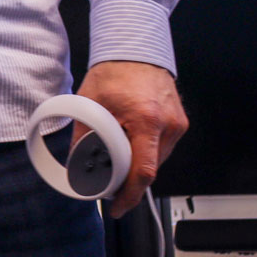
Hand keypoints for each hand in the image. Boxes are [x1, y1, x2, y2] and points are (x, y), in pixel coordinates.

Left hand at [74, 60, 188, 216]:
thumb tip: (77, 161)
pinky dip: (146, 152)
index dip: (129, 195)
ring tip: (117, 156)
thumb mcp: (90, 102)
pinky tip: (131, 145)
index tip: (117, 207)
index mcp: (146, 120)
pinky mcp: (179, 122)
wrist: (135, 49)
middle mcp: (167, 124)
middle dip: (129, 180)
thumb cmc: (114, 71)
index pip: (143, 171)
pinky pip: (162, 148)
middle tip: (108, 182)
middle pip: (150, 169)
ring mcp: (177, 124)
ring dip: (137, 165)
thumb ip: (83, 134)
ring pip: (157, 161)